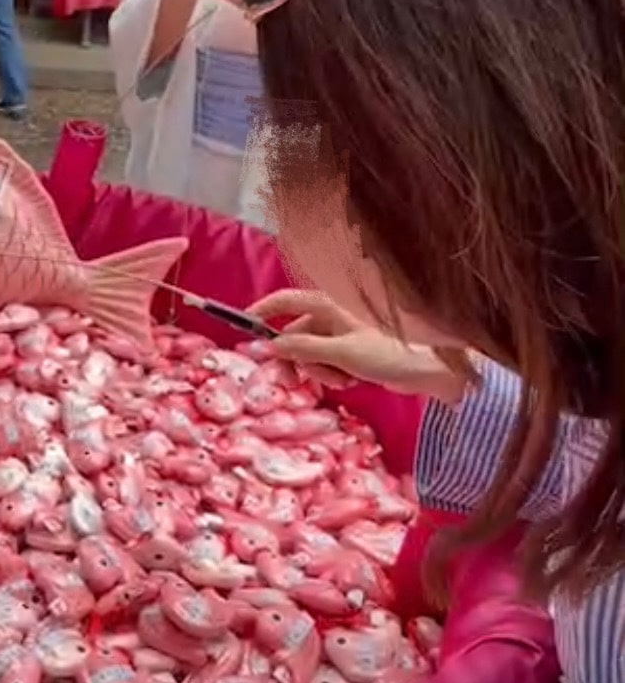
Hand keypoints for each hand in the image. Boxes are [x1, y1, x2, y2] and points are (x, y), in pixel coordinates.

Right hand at [248, 289, 469, 400]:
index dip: (263, 312)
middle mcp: (335, 315)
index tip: (245, 330)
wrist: (436, 370)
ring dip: (319, 370)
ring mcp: (346, 333)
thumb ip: (302, 349)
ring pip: (312, 352)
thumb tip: (269, 345)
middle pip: (296, 334)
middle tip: (290, 382)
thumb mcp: (341, 353)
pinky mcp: (356, 351)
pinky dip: (333, 374)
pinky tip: (352, 382)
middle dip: (295, 359)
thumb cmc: (392, 352)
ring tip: (341, 381)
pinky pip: (329, 362)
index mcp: (331, 304)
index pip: (286, 300)